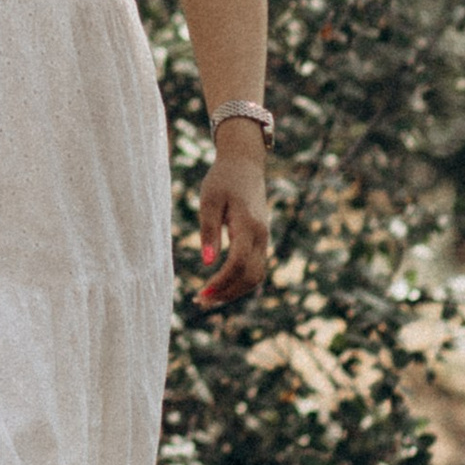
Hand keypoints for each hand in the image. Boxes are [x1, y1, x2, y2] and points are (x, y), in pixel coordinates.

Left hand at [193, 137, 270, 309]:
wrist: (245, 164)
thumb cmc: (223, 179)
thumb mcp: (209, 199)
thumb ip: (208, 229)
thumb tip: (208, 262)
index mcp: (248, 225)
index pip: (238, 264)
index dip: (221, 282)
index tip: (200, 293)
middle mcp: (261, 236)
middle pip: (251, 277)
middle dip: (227, 293)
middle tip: (200, 300)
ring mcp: (264, 239)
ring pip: (256, 276)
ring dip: (234, 291)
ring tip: (208, 297)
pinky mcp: (261, 240)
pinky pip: (254, 268)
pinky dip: (239, 281)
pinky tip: (219, 284)